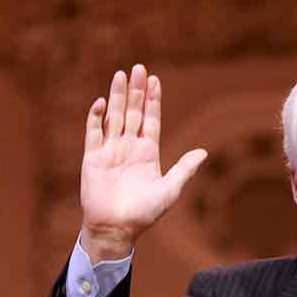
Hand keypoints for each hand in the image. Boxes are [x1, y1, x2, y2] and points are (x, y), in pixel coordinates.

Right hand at [79, 63, 207, 262]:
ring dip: (117, 96)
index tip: (154, 79)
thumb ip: (184, 169)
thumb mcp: (169, 190)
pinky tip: (101, 102)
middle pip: (133, 112)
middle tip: (138, 67)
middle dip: (136, 90)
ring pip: (114, 116)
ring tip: (120, 75)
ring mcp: (110, 150)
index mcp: (148, 152)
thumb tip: (204, 152)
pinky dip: (96, 117)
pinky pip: (93, 132)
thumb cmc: (144, 214)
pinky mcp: (92, 157)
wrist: (116, 229)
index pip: (151, 119)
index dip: (153, 99)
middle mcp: (129, 147)